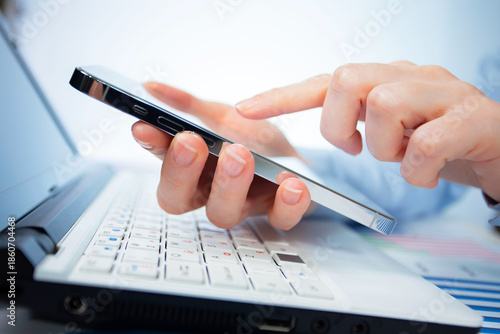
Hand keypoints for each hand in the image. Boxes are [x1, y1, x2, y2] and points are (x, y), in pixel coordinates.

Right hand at [131, 82, 310, 229]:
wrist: (293, 155)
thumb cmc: (251, 140)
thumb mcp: (221, 116)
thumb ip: (187, 105)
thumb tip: (150, 87)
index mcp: (193, 171)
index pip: (161, 166)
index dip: (153, 149)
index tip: (145, 127)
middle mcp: (211, 192)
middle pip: (179, 200)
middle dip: (181, 171)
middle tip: (193, 142)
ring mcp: (243, 205)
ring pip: (222, 213)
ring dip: (229, 185)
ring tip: (240, 154)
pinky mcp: (277, 211)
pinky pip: (279, 219)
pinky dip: (286, 203)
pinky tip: (291, 182)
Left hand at [235, 62, 499, 201]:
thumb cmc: (439, 137)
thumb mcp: (391, 129)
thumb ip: (359, 123)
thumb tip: (329, 131)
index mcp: (384, 80)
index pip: (323, 81)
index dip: (281, 97)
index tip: (243, 111)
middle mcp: (409, 75)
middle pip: (347, 79)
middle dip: (340, 124)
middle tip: (358, 148)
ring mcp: (442, 92)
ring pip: (385, 105)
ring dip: (385, 148)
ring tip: (402, 157)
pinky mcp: (472, 117)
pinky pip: (426, 142)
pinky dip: (418, 170)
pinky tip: (425, 172)